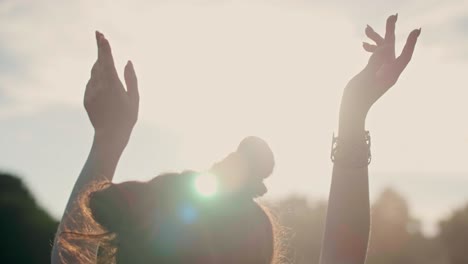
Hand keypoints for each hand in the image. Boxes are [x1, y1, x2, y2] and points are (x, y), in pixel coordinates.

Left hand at [84, 31, 138, 145]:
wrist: (110, 135)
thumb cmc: (126, 117)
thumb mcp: (134, 98)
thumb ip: (131, 78)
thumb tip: (127, 61)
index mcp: (112, 84)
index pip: (106, 60)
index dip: (104, 47)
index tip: (101, 35)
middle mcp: (99, 86)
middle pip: (98, 62)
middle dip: (100, 50)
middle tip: (100, 36)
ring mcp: (90, 92)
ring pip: (94, 72)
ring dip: (100, 64)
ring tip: (106, 61)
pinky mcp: (86, 98)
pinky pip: (91, 83)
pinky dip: (97, 78)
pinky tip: (105, 84)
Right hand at [340, 14, 420, 125]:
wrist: (351, 110)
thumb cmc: (357, 97)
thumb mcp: (365, 78)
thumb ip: (375, 62)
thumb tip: (384, 47)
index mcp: (390, 75)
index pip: (404, 56)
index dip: (410, 43)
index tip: (416, 30)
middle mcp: (389, 73)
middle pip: (393, 50)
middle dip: (391, 33)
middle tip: (392, 16)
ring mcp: (382, 73)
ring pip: (383, 52)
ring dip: (376, 40)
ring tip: (367, 29)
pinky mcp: (374, 74)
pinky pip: (377, 57)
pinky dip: (372, 50)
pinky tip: (363, 45)